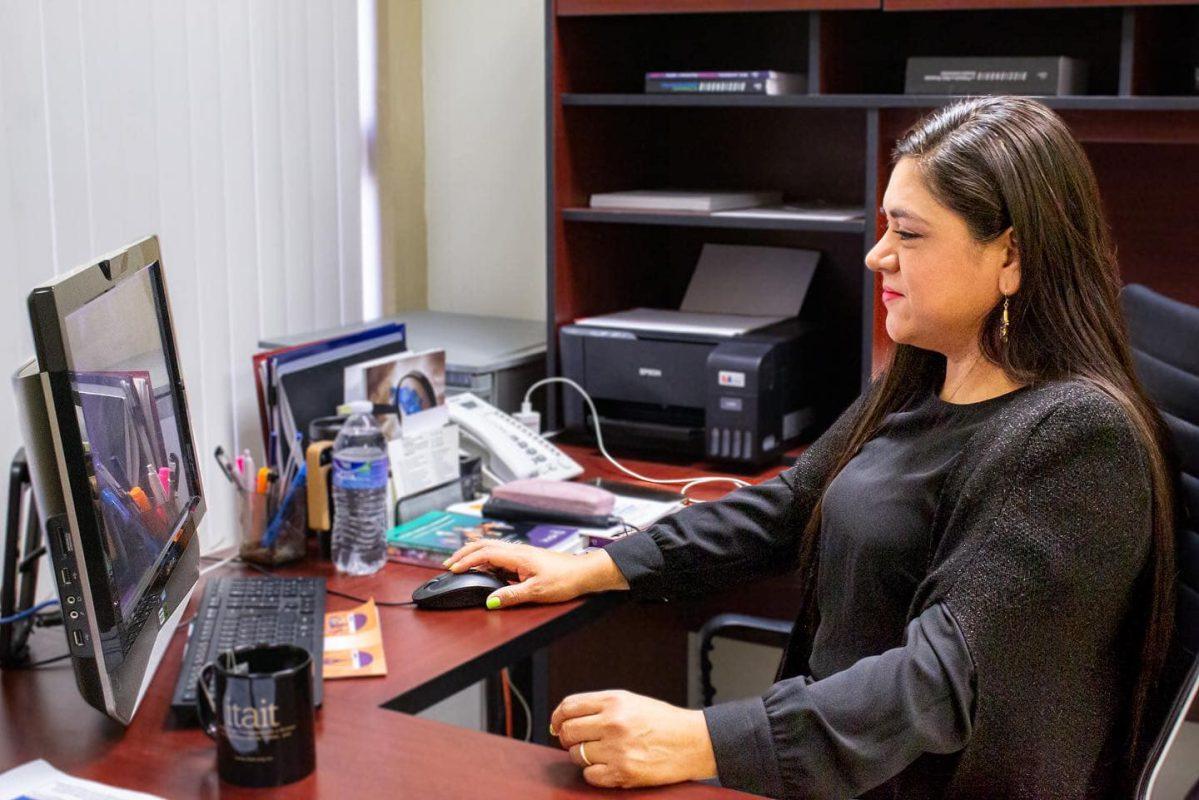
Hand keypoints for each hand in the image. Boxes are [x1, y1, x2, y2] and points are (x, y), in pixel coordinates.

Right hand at [443, 541, 627, 608]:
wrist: (584, 573)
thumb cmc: (566, 579)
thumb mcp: (537, 591)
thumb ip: (511, 595)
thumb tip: (491, 601)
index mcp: (518, 556)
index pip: (485, 553)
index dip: (467, 560)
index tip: (453, 568)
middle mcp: (518, 551)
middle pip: (485, 545)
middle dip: (465, 552)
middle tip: (450, 563)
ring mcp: (522, 554)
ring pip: (492, 548)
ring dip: (475, 554)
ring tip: (462, 563)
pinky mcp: (527, 559)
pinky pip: (501, 555)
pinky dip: (487, 559)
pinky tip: (485, 568)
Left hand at [551, 690, 716, 788]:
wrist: (693, 741)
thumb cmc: (662, 721)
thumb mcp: (630, 702)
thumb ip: (598, 707)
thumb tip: (562, 719)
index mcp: (613, 701)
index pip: (568, 707)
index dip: (557, 717)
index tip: (557, 725)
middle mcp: (613, 723)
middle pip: (568, 732)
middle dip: (568, 738)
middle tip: (578, 741)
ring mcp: (618, 749)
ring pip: (576, 755)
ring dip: (582, 757)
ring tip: (600, 754)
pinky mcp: (624, 773)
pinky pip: (590, 775)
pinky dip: (594, 773)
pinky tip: (608, 766)